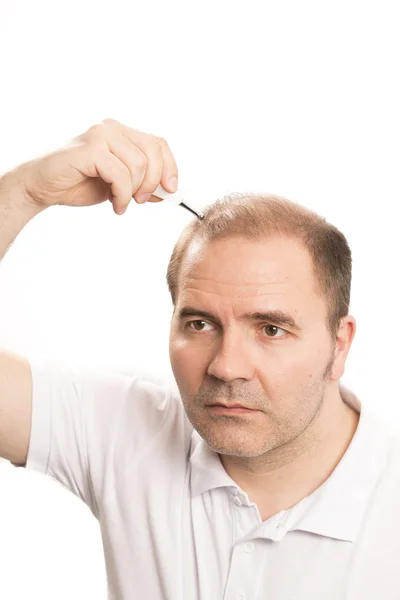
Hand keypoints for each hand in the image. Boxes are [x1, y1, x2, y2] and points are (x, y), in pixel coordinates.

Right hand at [7, 119, 178, 214]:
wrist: (43, 187)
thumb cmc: (79, 183)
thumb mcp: (119, 184)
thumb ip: (142, 182)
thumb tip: (169, 189)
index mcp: (121, 132)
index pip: (158, 144)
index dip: (170, 168)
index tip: (171, 191)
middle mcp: (111, 128)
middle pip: (153, 152)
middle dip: (153, 182)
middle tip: (141, 201)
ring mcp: (99, 135)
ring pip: (139, 165)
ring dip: (134, 192)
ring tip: (121, 203)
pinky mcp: (90, 149)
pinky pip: (121, 174)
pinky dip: (122, 195)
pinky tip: (115, 205)